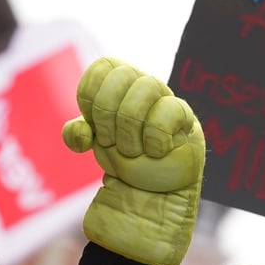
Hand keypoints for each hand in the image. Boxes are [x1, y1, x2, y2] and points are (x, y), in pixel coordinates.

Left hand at [63, 57, 204, 264]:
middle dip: (108, 116)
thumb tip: (80, 130)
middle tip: (113, 142)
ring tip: (134, 151)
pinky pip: (168, 110)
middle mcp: (142, 84)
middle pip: (120, 76)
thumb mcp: (95, 145)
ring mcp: (165, 98)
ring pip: (145, 88)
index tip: (95, 127)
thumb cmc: (125, 162)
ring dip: (130, 130)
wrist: (149, 195)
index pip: (100, 69)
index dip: (91, 99)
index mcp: (118, 83)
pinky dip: (154, 138)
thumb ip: (78, 134)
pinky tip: (157, 152)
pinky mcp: (185, 117)